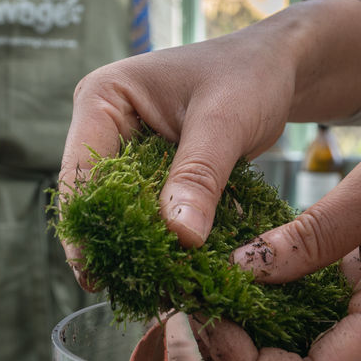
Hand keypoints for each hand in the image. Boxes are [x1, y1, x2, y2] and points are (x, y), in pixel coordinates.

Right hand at [60, 0, 360, 288]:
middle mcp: (106, 125)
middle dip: (113, 242)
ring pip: (123, 210)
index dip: (85, 223)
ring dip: (139, 247)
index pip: (81, 169)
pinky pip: (151, 211)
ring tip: (151, 293)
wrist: (279, 67)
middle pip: (96, 196)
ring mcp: (128, 149)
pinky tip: (176, 275)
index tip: (93, 271)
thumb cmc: (250, 75)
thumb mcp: (225, 122)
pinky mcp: (153, 171)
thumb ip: (200, 176)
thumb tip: (179, 236)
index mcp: (103, 98)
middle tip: (127, 291)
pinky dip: (164, 239)